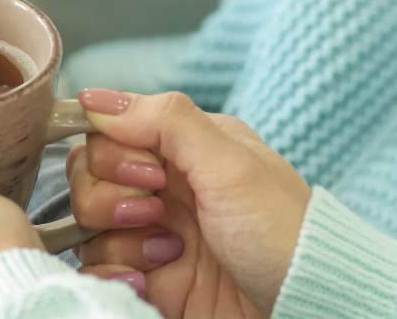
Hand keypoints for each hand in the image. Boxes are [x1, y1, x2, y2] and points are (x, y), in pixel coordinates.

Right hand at [72, 90, 310, 317]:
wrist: (309, 309)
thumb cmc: (283, 233)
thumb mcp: (231, 163)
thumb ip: (165, 121)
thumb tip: (94, 99)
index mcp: (183, 148)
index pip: (109, 130)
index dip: (113, 150)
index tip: (148, 172)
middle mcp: (163, 186)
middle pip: (88, 173)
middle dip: (110, 194)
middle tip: (156, 212)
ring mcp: (152, 234)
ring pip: (88, 223)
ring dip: (118, 237)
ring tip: (166, 251)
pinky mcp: (148, 279)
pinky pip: (96, 269)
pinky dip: (110, 275)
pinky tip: (146, 281)